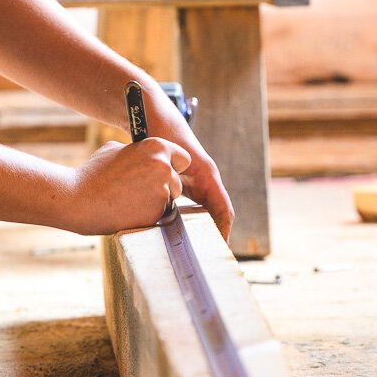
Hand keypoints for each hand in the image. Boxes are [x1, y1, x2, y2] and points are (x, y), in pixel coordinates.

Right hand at [71, 137, 192, 234]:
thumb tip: (143, 154)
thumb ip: (136, 152)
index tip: (164, 173)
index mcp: (156, 147)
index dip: (173, 167)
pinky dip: (148, 215)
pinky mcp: (157, 212)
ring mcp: (162, 190)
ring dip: (156, 202)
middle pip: (177, 182)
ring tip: (130, 201)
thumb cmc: (93, 174)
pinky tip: (128, 211)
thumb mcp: (114, 149)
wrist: (79, 199)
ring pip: (169, 200)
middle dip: (164, 188)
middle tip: (140, 191)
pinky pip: (159, 214)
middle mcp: (164, 167)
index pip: (183, 158)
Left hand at [141, 95, 234, 241]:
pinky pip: (191, 207)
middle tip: (206, 262)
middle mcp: (205, 180)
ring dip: (201, 232)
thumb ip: (169, 176)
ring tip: (193, 255)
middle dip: (212, 237)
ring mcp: (195, 182)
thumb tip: (170, 200)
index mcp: (207, 175)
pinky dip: (187, 222)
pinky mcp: (184, 183)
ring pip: (204, 213)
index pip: (224, 210)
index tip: (218, 252)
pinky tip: (175, 235)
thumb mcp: (165, 154)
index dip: (223, 232)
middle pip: (216, 215)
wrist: (152, 114)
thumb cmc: (161, 130)